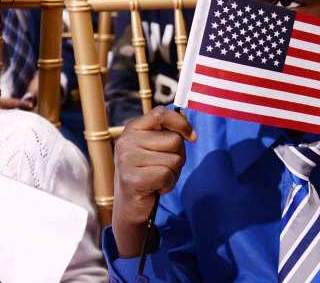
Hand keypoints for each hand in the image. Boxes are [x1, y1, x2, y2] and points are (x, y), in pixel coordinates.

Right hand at [112, 106, 196, 256]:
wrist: (130, 206)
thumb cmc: (147, 173)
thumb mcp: (155, 148)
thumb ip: (167, 131)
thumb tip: (185, 116)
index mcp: (132, 130)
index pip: (161, 113)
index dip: (181, 123)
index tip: (192, 137)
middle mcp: (126, 141)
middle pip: (175, 140)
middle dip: (178, 157)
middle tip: (164, 168)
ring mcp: (127, 159)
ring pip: (174, 159)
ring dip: (173, 173)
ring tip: (158, 179)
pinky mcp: (132, 179)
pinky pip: (167, 175)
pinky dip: (168, 184)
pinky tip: (156, 188)